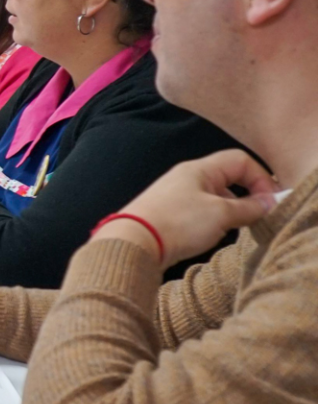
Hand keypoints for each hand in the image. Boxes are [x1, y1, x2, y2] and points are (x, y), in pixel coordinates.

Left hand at [97, 149, 278, 268]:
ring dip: (231, 211)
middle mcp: (187, 178)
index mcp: (199, 169)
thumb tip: (268, 203)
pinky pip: (201, 212)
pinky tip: (213, 236)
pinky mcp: (170, 215)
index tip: (270, 202)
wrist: (132, 243)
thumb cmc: (176, 223)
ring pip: (216, 198)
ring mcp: (177, 196)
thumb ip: (249, 208)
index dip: (261, 179)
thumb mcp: (220, 214)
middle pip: (229, 178)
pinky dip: (214, 221)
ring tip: (235, 229)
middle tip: (258, 217)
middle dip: (248, 196)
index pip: (240, 161)